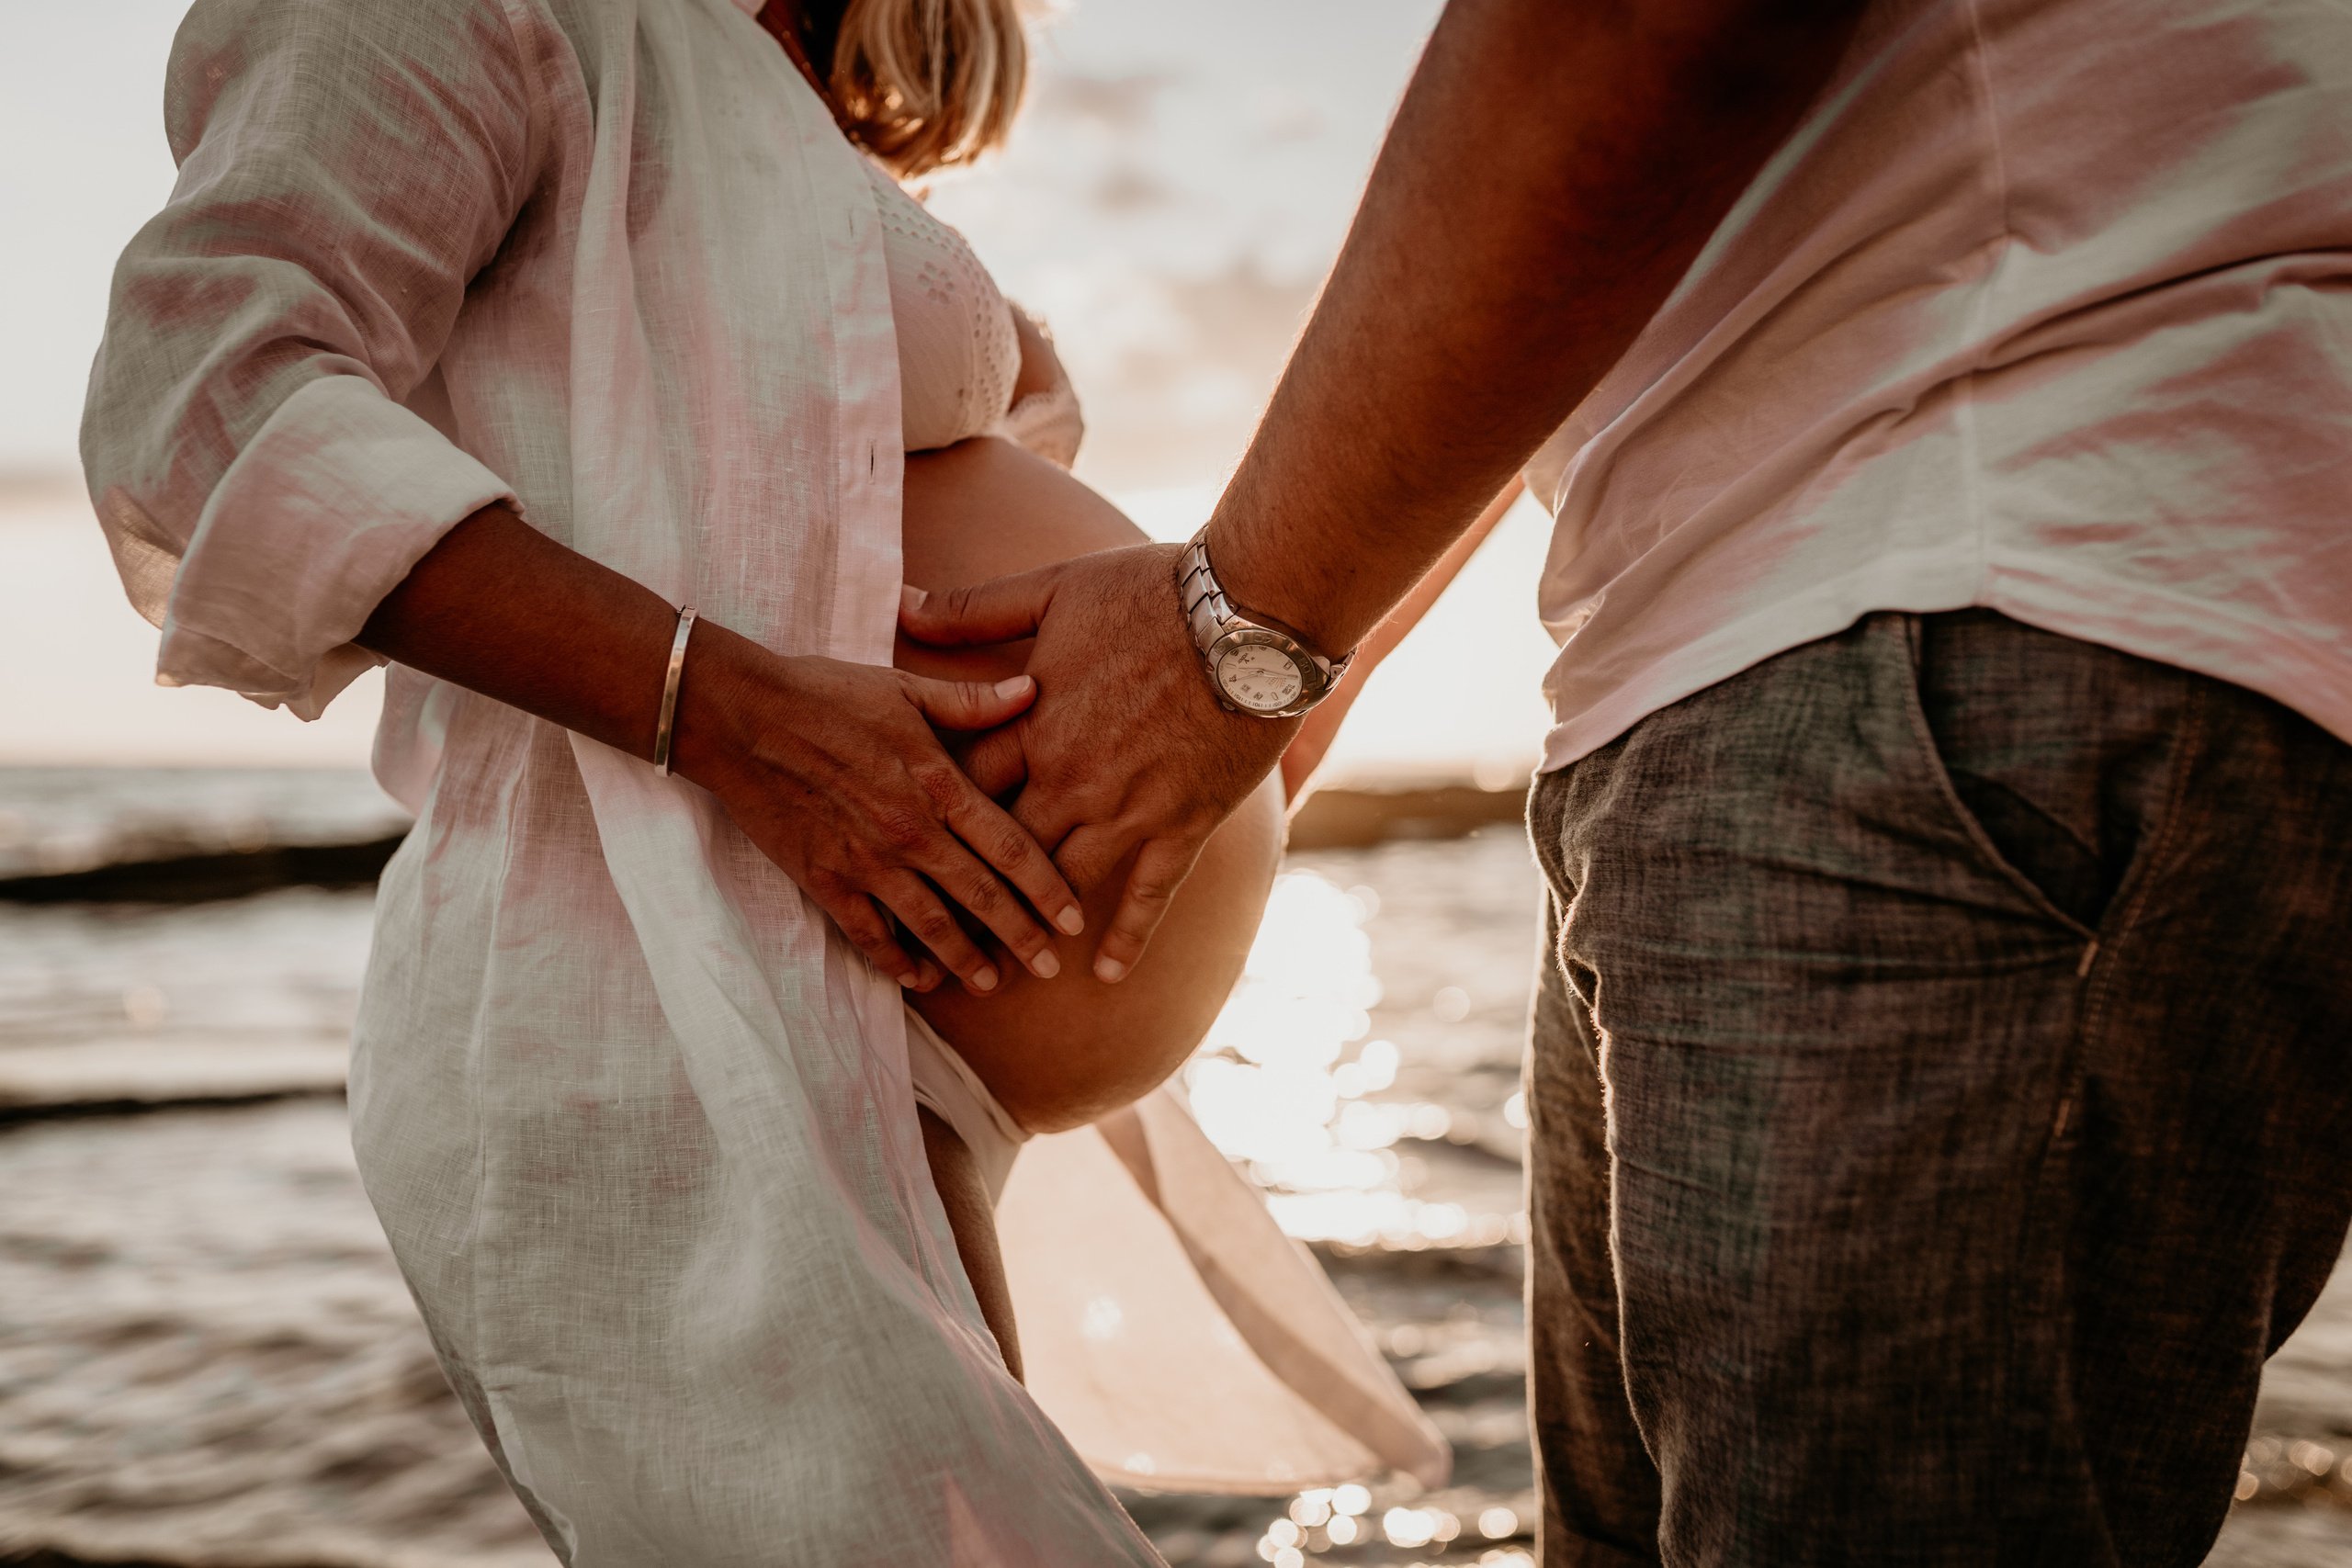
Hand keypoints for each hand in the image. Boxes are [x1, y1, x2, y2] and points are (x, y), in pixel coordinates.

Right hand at [671, 627, 1085, 994]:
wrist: (739, 718)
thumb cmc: (823, 694)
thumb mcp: (904, 688)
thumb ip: (971, 701)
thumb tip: (1032, 690)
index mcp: (937, 784)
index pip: (1010, 848)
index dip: (1048, 889)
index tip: (1075, 919)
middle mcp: (910, 831)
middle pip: (981, 897)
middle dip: (1021, 937)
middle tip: (1050, 968)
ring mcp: (867, 861)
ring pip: (930, 924)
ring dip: (966, 960)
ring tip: (992, 985)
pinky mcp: (824, 879)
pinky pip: (869, 933)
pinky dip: (896, 961)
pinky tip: (919, 979)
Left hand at [898, 544, 1292, 981]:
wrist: (1249, 613)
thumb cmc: (1151, 591)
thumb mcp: (1051, 590)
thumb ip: (974, 610)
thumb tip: (899, 604)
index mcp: (1031, 722)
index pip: (963, 790)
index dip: (933, 822)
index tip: (910, 849)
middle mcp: (1070, 778)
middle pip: (1002, 852)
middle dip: (970, 893)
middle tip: (941, 933)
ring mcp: (1127, 809)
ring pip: (1063, 883)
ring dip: (1032, 925)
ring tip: (1005, 966)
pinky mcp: (1183, 824)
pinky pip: (1148, 894)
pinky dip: (1126, 938)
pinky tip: (1104, 974)